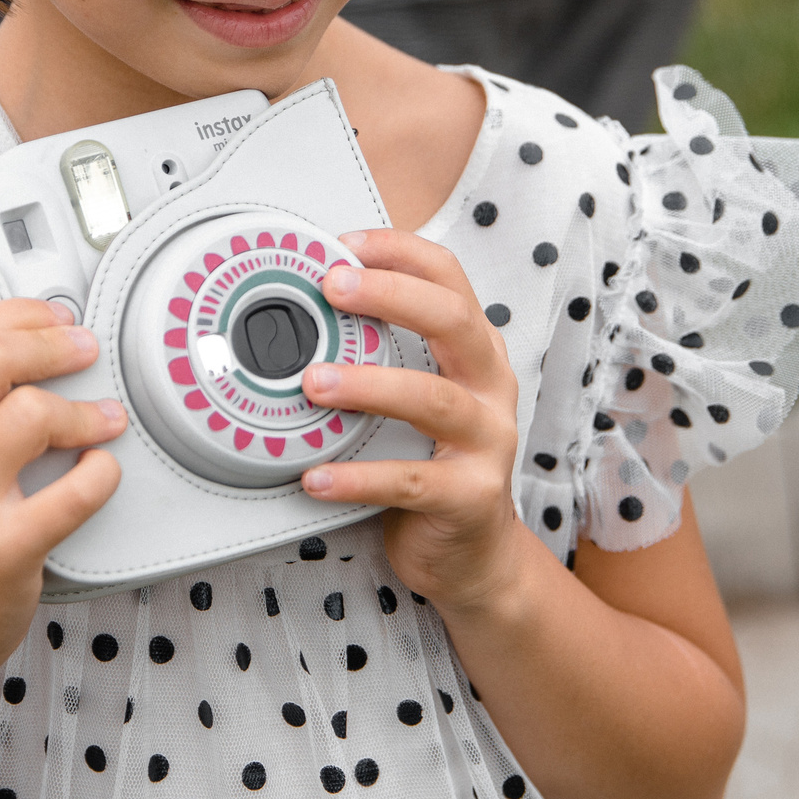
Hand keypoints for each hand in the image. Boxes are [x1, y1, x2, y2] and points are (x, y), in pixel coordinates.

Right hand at [0, 299, 125, 700]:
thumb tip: (16, 349)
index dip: (17, 317)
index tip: (52, 317)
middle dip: (50, 343)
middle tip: (84, 349)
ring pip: (32, 415)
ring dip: (83, 411)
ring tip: (102, 420)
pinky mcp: (5, 550)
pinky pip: (74, 491)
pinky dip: (101, 472)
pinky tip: (100, 471)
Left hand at [300, 229, 525, 612]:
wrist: (474, 555)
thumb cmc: (432, 463)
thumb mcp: (415, 398)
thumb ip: (385, 356)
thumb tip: (307, 309)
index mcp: (476, 352)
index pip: (450, 279)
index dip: (401, 253)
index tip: (346, 243)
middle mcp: (490, 388)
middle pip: (453, 321)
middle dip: (390, 295)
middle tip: (330, 288)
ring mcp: (488, 443)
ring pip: (433, 399)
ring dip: (368, 385)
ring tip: (313, 383)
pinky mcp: (470, 498)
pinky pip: (410, 481)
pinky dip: (358, 477)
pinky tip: (316, 475)